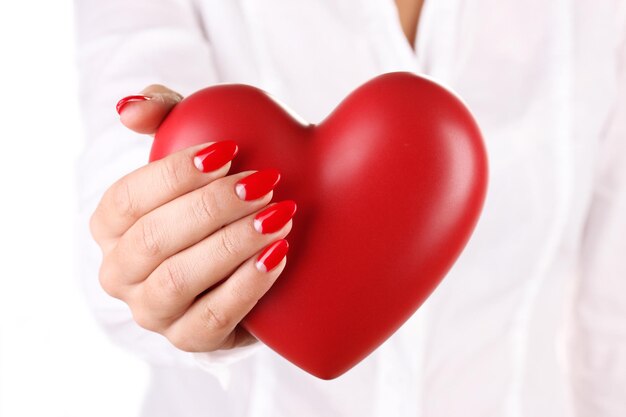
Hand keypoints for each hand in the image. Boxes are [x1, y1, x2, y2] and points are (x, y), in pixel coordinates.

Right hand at [90, 85, 294, 350]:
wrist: (249, 254)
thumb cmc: (216, 197)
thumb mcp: (194, 152)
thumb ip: (165, 117)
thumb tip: (131, 109)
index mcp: (111, 225)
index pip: (128, 198)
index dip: (174, 174)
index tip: (228, 151)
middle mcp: (120, 272)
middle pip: (153, 239)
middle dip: (211, 208)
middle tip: (266, 183)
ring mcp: (152, 311)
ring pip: (177, 280)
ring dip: (230, 245)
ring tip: (278, 217)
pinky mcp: (190, 339)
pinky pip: (211, 319)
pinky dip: (246, 286)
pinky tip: (278, 255)